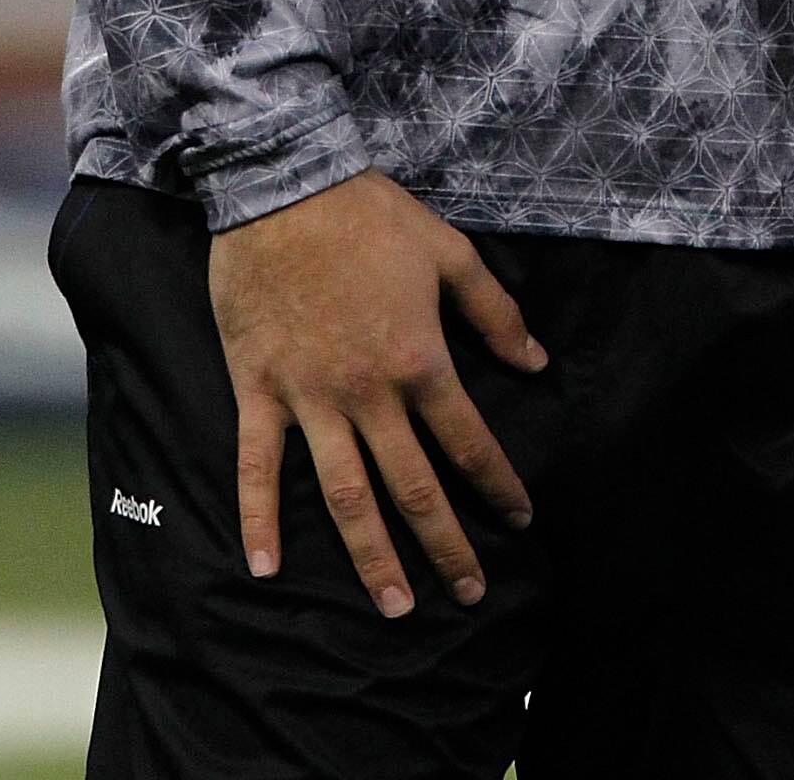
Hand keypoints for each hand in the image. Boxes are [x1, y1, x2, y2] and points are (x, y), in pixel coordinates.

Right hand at [208, 169, 546, 619]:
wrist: (284, 186)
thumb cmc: (369, 214)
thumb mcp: (449, 250)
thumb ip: (495, 311)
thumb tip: (536, 363)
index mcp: (420, 359)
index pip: (469, 440)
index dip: (499, 484)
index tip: (521, 519)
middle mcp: (368, 393)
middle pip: (414, 487)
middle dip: (446, 546)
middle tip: (469, 593)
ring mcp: (310, 398)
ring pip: (346, 496)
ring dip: (372, 556)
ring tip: (396, 607)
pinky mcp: (259, 390)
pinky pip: (258, 466)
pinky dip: (258, 518)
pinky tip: (264, 567)